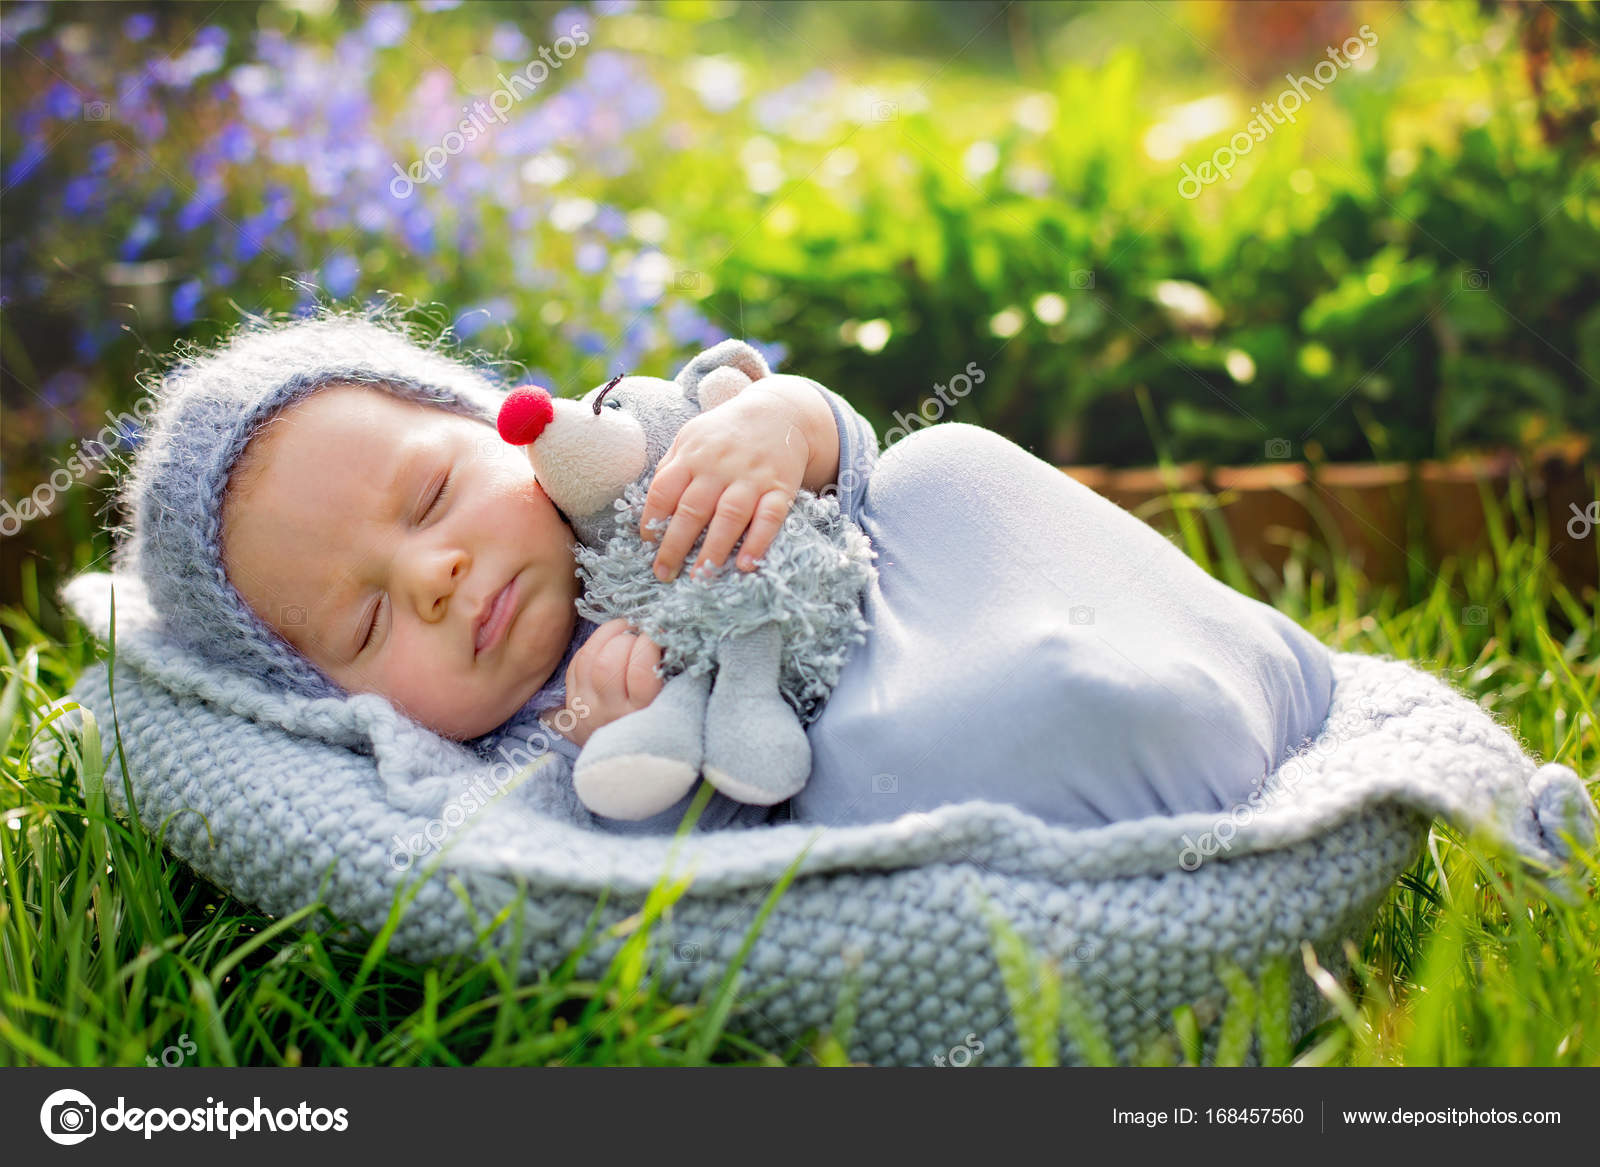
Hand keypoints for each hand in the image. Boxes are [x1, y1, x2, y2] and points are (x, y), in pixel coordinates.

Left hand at [541, 619, 663, 748]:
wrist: (630, 768)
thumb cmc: (662, 729)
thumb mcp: (674, 707)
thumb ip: (673, 675)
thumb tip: (665, 633)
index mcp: (643, 714)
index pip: (641, 670)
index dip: (650, 642)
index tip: (660, 634)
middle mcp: (610, 714)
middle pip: (607, 664)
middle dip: (625, 638)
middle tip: (640, 634)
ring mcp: (586, 711)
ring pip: (587, 660)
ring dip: (606, 636)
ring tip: (624, 631)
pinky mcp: (571, 707)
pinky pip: (575, 666)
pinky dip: (591, 648)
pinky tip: (607, 645)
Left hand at [638, 375, 836, 580]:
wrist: (778, 412)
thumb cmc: (725, 433)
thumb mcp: (691, 438)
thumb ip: (671, 467)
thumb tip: (650, 507)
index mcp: (692, 455)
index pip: (664, 490)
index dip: (652, 518)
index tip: (647, 544)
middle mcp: (719, 467)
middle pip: (693, 509)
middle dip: (675, 545)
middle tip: (664, 574)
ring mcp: (751, 478)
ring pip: (729, 516)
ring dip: (714, 549)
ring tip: (701, 577)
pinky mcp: (780, 488)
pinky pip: (770, 518)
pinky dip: (759, 542)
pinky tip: (747, 565)